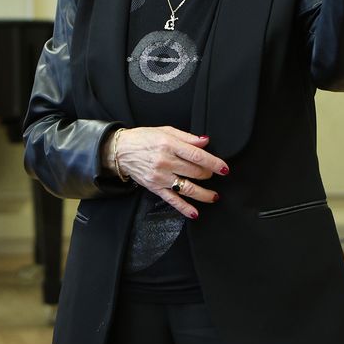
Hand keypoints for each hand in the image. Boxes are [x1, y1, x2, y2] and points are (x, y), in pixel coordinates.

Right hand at [107, 126, 228, 218]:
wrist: (120, 150)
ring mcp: (160, 176)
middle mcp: (165, 161)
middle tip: (211, 174)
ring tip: (213, 196)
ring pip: (187, 188)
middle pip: (195, 172)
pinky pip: (172, 199)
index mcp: (169, 145)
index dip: (214, 163)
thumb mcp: (165, 131)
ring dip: (204, 194)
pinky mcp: (155, 187)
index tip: (224, 168)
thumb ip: (187, 137)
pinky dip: (184, 208)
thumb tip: (205, 141)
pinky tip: (194, 212)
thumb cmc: (142, 139)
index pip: (197, 156)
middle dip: (208, 174)